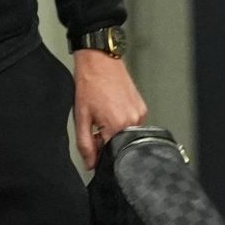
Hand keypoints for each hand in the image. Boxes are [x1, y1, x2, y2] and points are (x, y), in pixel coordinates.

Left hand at [72, 49, 148, 171]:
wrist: (99, 61)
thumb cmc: (90, 83)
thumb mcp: (81, 118)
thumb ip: (85, 144)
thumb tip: (90, 163)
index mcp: (118, 125)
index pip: (110, 154)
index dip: (98, 154)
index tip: (92, 146)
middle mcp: (133, 121)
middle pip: (119, 145)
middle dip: (105, 142)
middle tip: (96, 125)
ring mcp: (140, 114)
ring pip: (125, 135)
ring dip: (113, 131)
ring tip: (103, 113)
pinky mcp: (142, 107)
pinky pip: (132, 124)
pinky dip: (121, 122)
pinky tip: (112, 109)